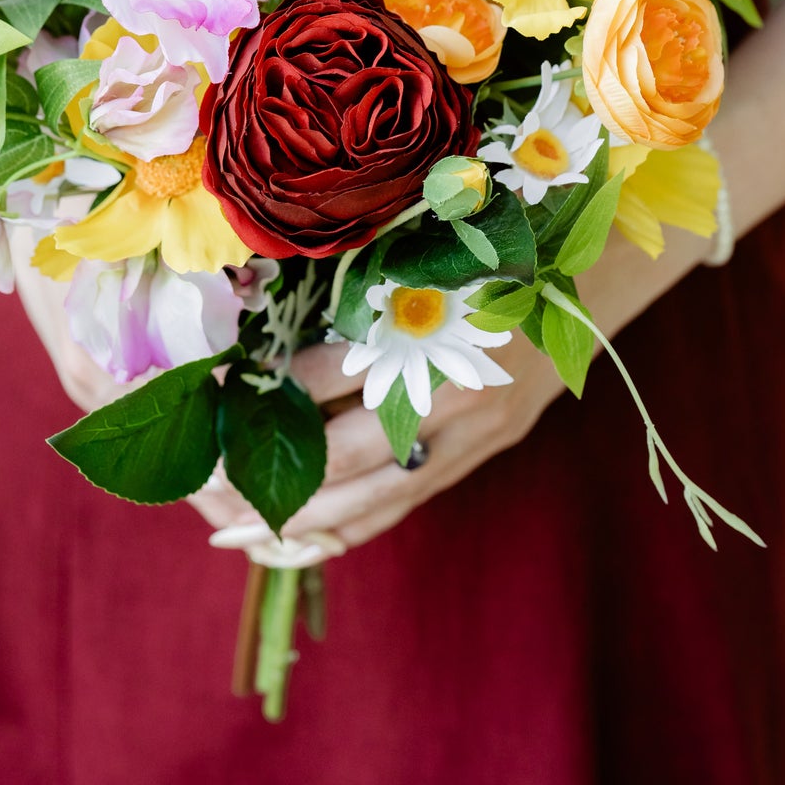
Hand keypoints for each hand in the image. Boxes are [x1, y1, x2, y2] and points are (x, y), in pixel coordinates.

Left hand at [12, 233, 568, 555]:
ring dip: (290, 518)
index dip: (256, 389)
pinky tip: (285, 541)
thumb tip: (246, 308)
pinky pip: (398, 507)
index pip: (323, 375)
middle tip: (196, 476)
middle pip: (339, 455)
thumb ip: (345, 282)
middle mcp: (454, 384)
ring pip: (367, 498)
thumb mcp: (412, 247)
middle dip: (260, 471)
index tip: (197, 391)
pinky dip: (340, 530)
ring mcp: (473, 429)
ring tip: (224, 524)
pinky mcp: (479, 453)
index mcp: (430, 321)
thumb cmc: (482, 242)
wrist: (588, 269)